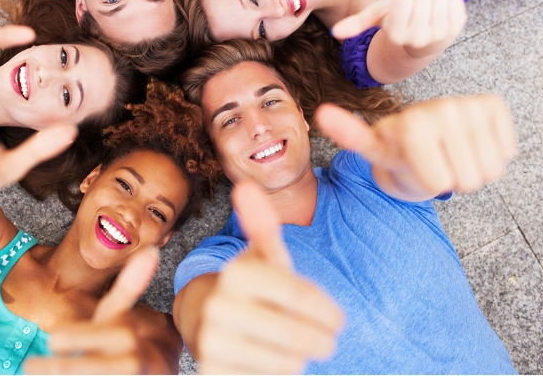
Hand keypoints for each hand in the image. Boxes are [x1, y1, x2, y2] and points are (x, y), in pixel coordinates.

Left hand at [24, 248, 164, 373]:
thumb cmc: (131, 348)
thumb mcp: (126, 320)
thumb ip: (131, 288)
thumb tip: (148, 251)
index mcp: (141, 347)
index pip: (118, 339)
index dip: (85, 337)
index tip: (52, 339)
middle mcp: (143, 369)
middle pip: (109, 368)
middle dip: (71, 369)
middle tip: (30, 366)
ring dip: (67, 375)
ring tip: (33, 372)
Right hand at [196, 181, 343, 373]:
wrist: (205, 319)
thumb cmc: (250, 286)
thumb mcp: (262, 255)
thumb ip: (263, 224)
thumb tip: (245, 185)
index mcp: (237, 273)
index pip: (300, 297)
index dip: (326, 312)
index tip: (338, 320)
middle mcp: (220, 306)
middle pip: (297, 334)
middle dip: (321, 340)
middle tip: (328, 341)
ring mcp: (213, 341)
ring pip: (286, 362)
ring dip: (301, 358)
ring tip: (299, 348)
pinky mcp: (213, 371)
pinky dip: (279, 373)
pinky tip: (275, 360)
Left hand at [315, 94, 517, 195]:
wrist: (422, 135)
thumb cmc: (396, 147)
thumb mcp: (372, 147)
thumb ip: (349, 133)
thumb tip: (321, 112)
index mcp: (412, 122)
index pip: (438, 181)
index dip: (429, 181)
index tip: (415, 163)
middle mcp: (442, 108)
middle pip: (466, 180)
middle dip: (451, 178)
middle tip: (434, 158)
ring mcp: (468, 105)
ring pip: (489, 170)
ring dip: (472, 170)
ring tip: (449, 152)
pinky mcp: (492, 105)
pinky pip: (506, 152)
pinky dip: (492, 156)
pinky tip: (470, 143)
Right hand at [332, 0, 467, 58]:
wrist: (424, 44)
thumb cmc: (398, 24)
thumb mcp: (376, 20)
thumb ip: (357, 24)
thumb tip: (335, 33)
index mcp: (398, 36)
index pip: (404, 0)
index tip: (402, 10)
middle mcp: (420, 39)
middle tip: (415, 11)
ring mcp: (441, 34)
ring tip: (427, 10)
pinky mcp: (458, 26)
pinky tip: (440, 10)